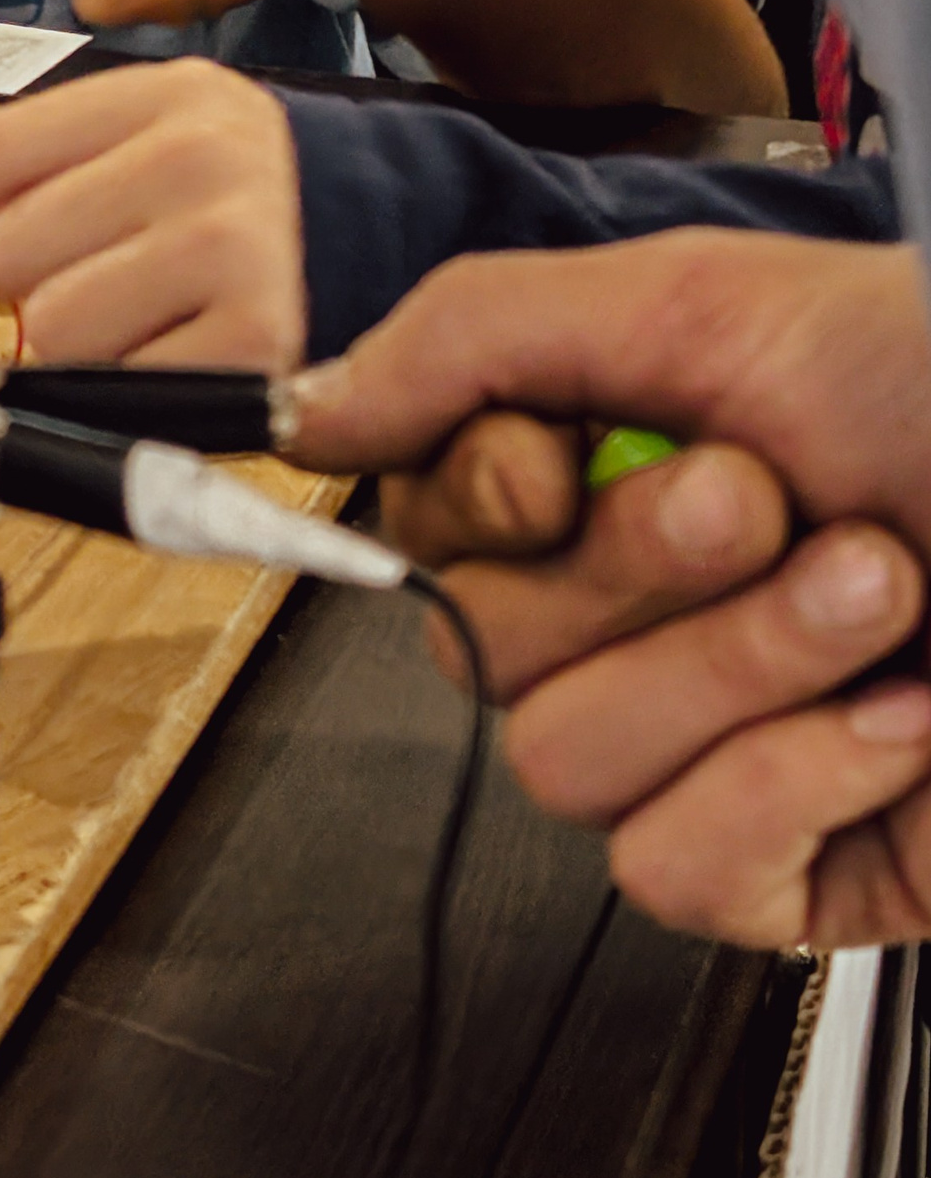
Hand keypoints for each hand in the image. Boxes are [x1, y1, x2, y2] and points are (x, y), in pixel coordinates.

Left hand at [0, 58, 305, 366]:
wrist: (377, 240)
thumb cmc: (242, 202)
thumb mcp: (155, 144)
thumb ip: (50, 177)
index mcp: (164, 95)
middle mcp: (200, 156)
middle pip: (15, 248)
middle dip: (31, 290)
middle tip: (93, 288)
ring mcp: (234, 246)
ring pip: (53, 328)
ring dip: (76, 350)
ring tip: (140, 323)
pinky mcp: (257, 339)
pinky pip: (118, 388)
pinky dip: (129, 393)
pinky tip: (173, 357)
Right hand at [290, 231, 930, 944]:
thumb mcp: (706, 301)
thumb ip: (476, 336)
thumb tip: (306, 404)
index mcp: (605, 475)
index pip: (423, 528)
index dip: (481, 504)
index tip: (562, 459)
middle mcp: (645, 614)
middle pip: (485, 657)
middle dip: (643, 573)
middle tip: (772, 498)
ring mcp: (716, 749)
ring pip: (569, 771)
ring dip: (735, 671)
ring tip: (879, 593)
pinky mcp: (797, 876)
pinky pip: (676, 872)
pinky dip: (790, 783)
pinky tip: (897, 717)